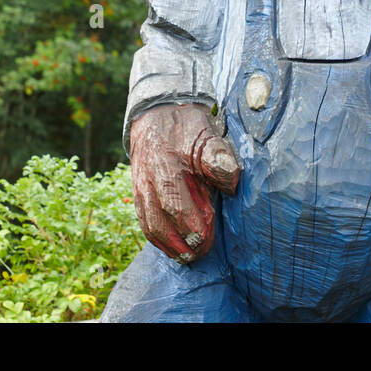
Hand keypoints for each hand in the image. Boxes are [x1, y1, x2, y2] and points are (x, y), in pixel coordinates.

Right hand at [129, 104, 238, 263]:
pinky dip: (157, 238)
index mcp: (165, 167)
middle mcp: (148, 181)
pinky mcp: (138, 192)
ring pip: (149, 225)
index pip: (174, 205)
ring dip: (168, 245)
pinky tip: (172, 246)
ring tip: (186, 257)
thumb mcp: (207, 134)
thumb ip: (219, 157)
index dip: (189, 225)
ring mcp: (140, 187)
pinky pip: (144, 220)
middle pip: (160, 221)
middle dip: (180, 242)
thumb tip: (232, 181)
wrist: (157, 113)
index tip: (205, 238)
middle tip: (199, 254)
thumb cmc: (186, 126)